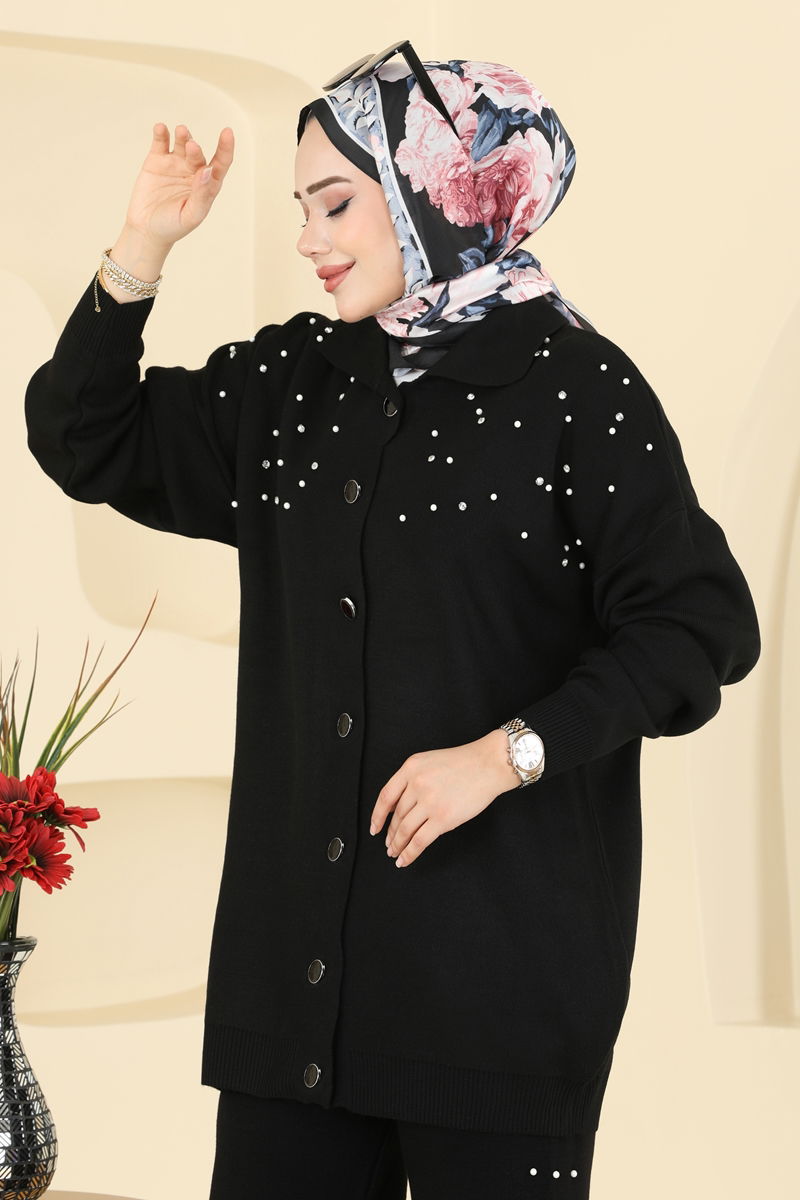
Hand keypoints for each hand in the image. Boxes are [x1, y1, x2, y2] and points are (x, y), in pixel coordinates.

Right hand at [123, 123, 234, 248]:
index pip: (221, 163)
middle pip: (198, 154)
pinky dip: (161, 133)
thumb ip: (202, 195)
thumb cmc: (173, 227)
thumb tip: (207, 170)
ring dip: (183, 136)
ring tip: (181, 131)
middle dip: (196, 149)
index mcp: (207, 185)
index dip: (226, 148)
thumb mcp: (191, 216)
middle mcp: (193, 171)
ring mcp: (175, 164)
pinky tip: (161, 128)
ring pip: (182, 144)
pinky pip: (161, 142)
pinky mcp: (156, 160)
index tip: (227, 132)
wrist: (146, 230)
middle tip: (192, 147)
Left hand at [369, 731, 518, 867]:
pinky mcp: (443, 818)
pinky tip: (405, 859)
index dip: (377, 816)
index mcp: (410, 768)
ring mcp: (429, 802)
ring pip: (405, 830)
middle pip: (396, 816)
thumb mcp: (429, 761)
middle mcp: (416, 784)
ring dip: (397, 845)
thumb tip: (398, 806)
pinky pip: (419, 841)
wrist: (488, 764)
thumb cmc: (464, 762)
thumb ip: (411, 779)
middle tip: (388, 843)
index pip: (385, 797)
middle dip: (390, 833)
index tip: (375, 827)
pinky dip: (409, 853)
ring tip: (395, 852)